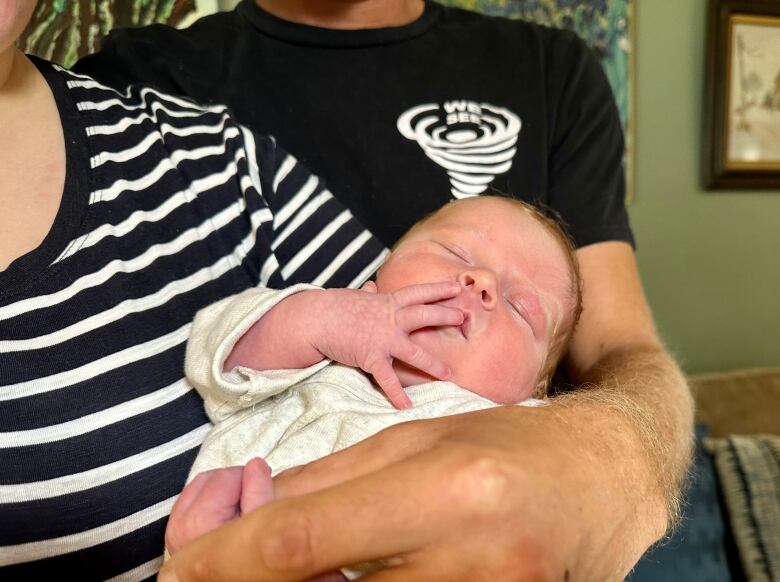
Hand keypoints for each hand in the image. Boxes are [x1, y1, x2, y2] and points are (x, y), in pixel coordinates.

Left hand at [158, 405, 662, 580]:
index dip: (226, 560)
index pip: (306, 542)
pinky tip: (349, 577)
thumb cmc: (508, 446)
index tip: (177, 569)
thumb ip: (329, 481)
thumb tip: (252, 512)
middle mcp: (470, 565)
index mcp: (445, 491)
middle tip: (220, 573)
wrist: (603, 485)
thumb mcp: (414, 439)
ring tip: (295, 569)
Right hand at [311, 281, 462, 408]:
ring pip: (415, 352)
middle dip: (446, 315)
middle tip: (465, 317)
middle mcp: (391, 319)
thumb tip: (371, 286)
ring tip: (449, 374)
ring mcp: (383, 339)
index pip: (419, 293)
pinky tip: (407, 406)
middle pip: (424, 315)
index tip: (457, 288)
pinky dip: (397, 395)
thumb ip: (368, 294)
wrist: (316, 319)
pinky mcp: (372, 357)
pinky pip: (388, 379)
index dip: (439, 290)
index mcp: (388, 302)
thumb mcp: (355, 297)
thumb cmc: (334, 306)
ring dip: (433, 364)